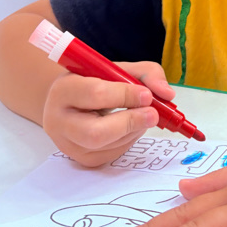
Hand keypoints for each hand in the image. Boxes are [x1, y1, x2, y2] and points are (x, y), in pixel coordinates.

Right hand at [42, 62, 174, 166]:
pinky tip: (131, 126)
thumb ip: (146, 74)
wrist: (71, 102)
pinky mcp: (81, 159)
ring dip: (133, 131)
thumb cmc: (95, 81)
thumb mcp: (116, 68)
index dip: (125, 95)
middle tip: (153, 114)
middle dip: (130, 123)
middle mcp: (58, 120)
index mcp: (64, 89)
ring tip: (142, 115)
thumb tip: (167, 93)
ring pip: (106, 146)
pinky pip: (111, 154)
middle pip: (95, 132)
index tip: (147, 95)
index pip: (95, 94)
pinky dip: (129, 139)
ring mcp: (68, 144)